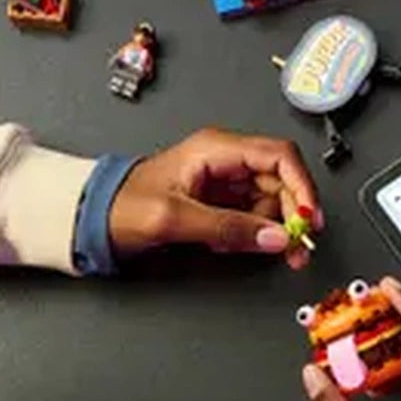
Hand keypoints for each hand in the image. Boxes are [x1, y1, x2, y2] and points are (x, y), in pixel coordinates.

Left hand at [108, 129, 323, 269]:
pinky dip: (256, 235)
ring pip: (271, 203)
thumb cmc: (121, 205)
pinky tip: (241, 245)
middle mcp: (225, 160)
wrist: (91, 217)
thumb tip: (275, 237)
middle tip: (296, 247)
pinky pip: (253, 217)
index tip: (308, 218)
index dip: (302, 186)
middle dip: (292, 215)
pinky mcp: (219, 203)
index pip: (279, 156)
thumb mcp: (175, 218)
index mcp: (216, 149)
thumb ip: (228, 228)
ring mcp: (223, 182)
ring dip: (275, 230)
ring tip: (266, 250)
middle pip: (281, 182)